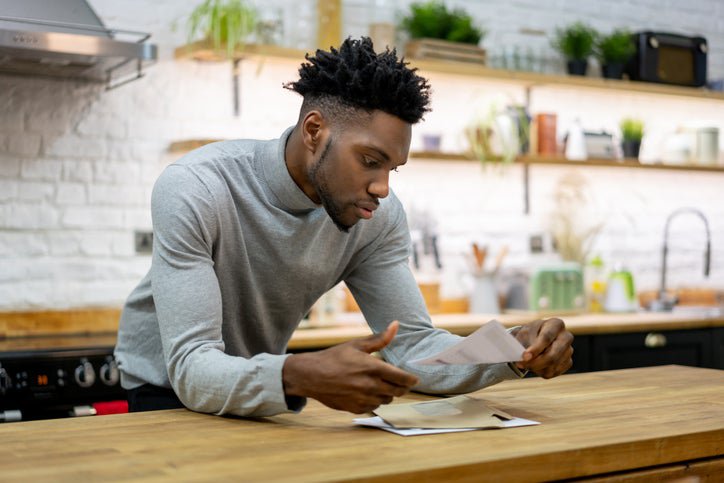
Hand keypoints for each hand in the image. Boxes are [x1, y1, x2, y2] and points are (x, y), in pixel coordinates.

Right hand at [282, 321, 418, 413]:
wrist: (312, 375)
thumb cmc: (334, 358)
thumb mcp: (357, 345)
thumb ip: (380, 338)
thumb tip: (396, 325)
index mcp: (373, 368)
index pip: (402, 378)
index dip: (412, 380)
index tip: (415, 379)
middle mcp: (370, 386)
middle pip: (397, 391)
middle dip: (402, 387)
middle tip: (401, 382)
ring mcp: (363, 399)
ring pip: (386, 400)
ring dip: (387, 393)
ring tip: (380, 384)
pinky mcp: (356, 408)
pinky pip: (373, 407)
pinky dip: (374, 400)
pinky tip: (367, 392)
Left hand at [513, 318, 573, 378]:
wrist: (534, 339)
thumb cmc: (529, 334)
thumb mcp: (524, 333)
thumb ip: (524, 342)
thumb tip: (526, 356)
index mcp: (556, 324)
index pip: (547, 337)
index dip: (535, 348)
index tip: (524, 356)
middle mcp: (566, 337)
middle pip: (553, 354)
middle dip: (536, 362)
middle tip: (521, 364)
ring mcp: (569, 350)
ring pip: (552, 365)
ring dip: (535, 367)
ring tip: (525, 364)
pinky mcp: (568, 362)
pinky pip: (553, 372)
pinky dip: (540, 371)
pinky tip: (534, 365)